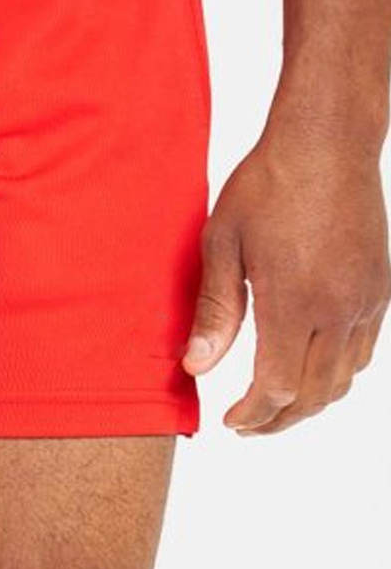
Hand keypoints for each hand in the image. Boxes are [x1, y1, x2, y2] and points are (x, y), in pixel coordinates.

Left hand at [182, 119, 389, 435]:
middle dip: (278, 418)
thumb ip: (215, 310)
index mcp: (294, 303)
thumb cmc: (265, 187)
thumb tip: (196, 367)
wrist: (325, 143)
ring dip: (310, 401)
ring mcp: (366, 300)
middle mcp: (338, 309)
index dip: (253, 414)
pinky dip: (338, 373)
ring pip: (344, 378)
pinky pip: (364, 349)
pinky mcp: (380, 287)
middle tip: (247, 425)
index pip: (277, 387)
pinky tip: (312, 367)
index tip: (229, 422)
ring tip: (276, 404)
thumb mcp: (222, 244)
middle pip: (314, 393)